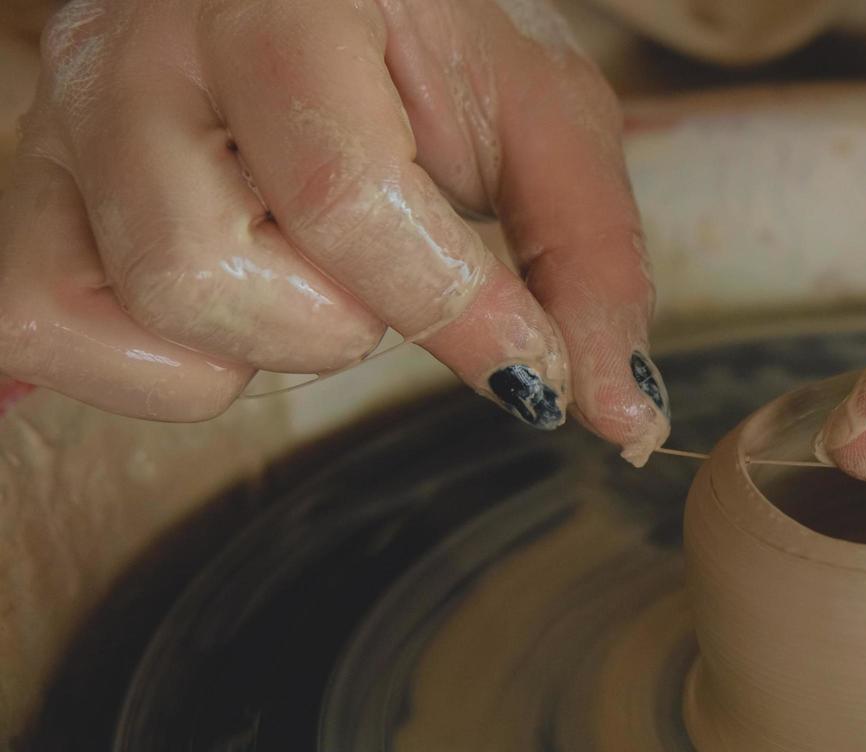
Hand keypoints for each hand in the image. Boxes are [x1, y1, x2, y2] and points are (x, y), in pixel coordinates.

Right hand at [0, 0, 668, 463]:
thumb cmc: (430, 34)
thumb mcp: (541, 117)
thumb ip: (589, 260)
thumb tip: (628, 417)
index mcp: (283, 2)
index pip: (343, 197)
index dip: (454, 312)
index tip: (538, 368)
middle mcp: (137, 50)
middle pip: (201, 273)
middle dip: (337, 320)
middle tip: (385, 263)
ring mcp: (62, 118)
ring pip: (125, 310)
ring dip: (256, 339)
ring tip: (306, 266)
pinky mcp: (24, 184)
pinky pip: (34, 323)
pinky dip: (150, 361)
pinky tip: (235, 303)